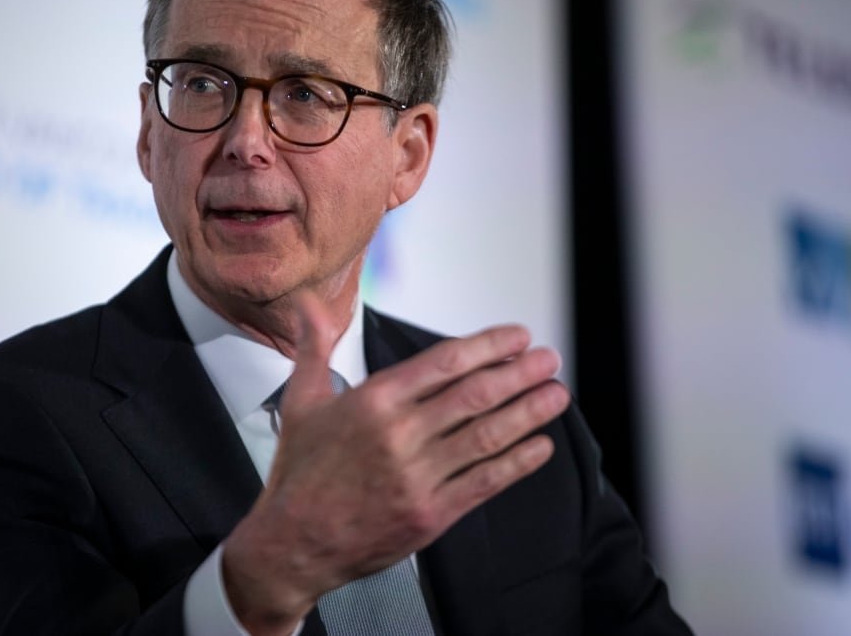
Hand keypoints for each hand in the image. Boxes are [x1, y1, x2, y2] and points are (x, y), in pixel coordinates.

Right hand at [221, 294, 569, 634]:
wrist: (293, 544)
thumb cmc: (298, 472)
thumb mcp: (301, 401)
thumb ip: (313, 347)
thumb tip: (309, 306)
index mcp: (373, 401)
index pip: (444, 362)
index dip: (488, 346)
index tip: (517, 337)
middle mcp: (400, 435)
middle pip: (475, 395)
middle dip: (519, 374)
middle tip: (549, 359)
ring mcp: (418, 477)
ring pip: (487, 436)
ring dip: (528, 413)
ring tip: (557, 395)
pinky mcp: (431, 514)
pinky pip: (485, 483)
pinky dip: (517, 463)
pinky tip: (540, 446)